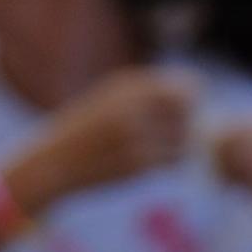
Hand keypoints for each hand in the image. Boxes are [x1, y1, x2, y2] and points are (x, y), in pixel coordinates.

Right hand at [3, 68, 196, 213]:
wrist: (55, 162)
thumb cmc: (87, 129)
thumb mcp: (111, 98)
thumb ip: (148, 93)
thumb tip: (196, 93)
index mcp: (128, 87)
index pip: (186, 87)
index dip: (193, 99)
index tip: (185, 110)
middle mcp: (133, 108)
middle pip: (188, 114)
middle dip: (186, 123)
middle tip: (171, 132)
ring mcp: (136, 137)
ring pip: (184, 141)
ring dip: (178, 146)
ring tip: (156, 148)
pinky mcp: (136, 164)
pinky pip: (171, 162)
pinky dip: (167, 163)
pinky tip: (148, 161)